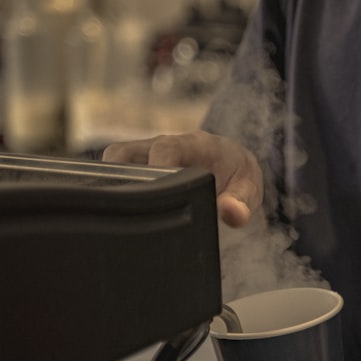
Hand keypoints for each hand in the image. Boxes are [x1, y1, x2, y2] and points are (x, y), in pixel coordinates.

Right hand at [102, 131, 262, 227]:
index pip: (164, 149)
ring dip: (111, 184)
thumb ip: (241, 202)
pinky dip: (112, 187)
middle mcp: (165, 144)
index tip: (151, 193)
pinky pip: (115, 171)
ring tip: (119, 215)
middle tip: (129, 212)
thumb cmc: (238, 175)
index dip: (154, 167)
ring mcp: (148, 153)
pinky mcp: (138, 165)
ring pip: (114, 162)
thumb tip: (232, 214)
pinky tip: (119, 213)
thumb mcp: (248, 189)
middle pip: (125, 153)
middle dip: (122, 180)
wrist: (234, 164)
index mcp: (193, 144)